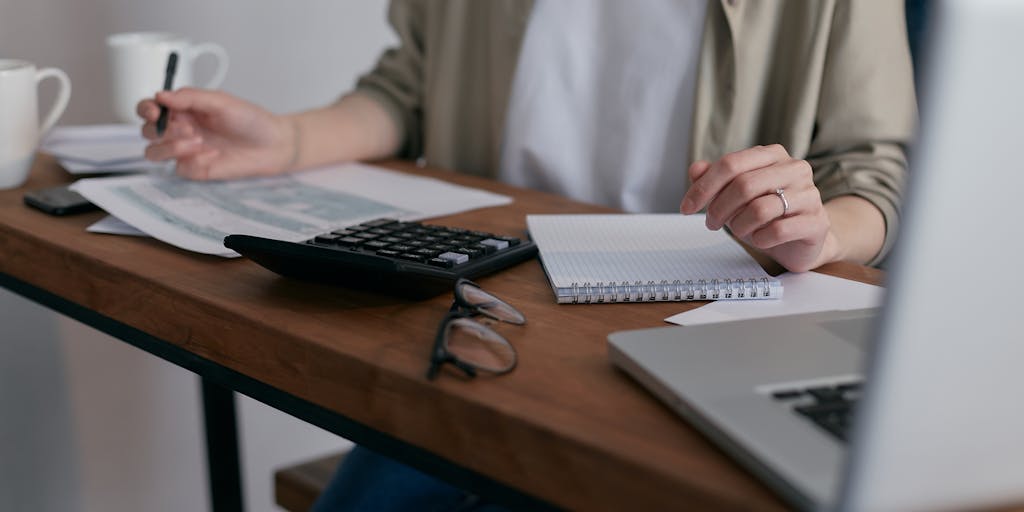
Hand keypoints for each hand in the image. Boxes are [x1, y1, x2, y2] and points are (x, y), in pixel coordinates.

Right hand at [137, 88, 295, 179]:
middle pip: (147, 131)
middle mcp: (180, 129)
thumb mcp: (221, 102)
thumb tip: (161, 95)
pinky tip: (214, 155)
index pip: (150, 108)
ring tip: (198, 141)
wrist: (273, 145)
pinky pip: (180, 168)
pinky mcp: (195, 169)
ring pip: (154, 152)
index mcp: (183, 109)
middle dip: (161, 129)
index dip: (146, 109)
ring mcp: (185, 151)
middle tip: (189, 128)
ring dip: (170, 146)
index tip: (155, 111)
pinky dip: (193, 161)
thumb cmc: (250, 120)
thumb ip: (190, 97)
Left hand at [680, 144, 835, 271]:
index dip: (703, 187)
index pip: (731, 164)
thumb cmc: (766, 214)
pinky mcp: (816, 221)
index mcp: (772, 155)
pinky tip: (760, 239)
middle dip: (718, 209)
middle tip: (711, 223)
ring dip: (739, 226)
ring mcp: (809, 194)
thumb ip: (715, 180)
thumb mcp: (735, 196)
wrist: (802, 240)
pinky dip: (760, 239)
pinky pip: (778, 230)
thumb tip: (696, 169)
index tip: (686, 207)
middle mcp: (794, 169)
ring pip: (759, 209)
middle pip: (743, 185)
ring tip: (739, 231)